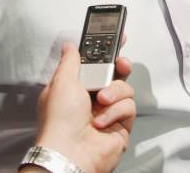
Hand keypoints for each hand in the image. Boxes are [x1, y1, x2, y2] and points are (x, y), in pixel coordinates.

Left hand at [30, 42, 134, 172]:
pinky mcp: (121, 124)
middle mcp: (93, 97)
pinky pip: (129, 106)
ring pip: (125, 87)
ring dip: (114, 92)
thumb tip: (70, 45)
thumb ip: (71, 60)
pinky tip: (101, 120)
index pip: (96, 62)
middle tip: (121, 63)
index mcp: (76, 86)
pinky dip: (116, 111)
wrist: (70, 152)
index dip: (107, 50)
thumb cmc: (60, 118)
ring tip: (101, 101)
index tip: (119, 37)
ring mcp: (108, 111)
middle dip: (120, 66)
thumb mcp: (61, 81)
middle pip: (115, 73)